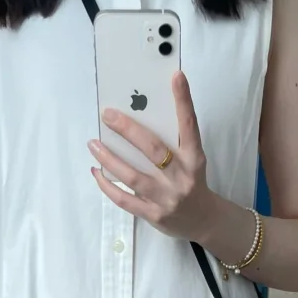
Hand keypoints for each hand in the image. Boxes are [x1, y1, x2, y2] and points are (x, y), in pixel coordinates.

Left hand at [88, 72, 215, 240]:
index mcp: (194, 159)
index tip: (176, 76)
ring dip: (109, 158)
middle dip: (128, 130)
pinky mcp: (154, 215)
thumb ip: (173, 143)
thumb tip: (140, 117)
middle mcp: (182, 177)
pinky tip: (97, 172)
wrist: (203, 221)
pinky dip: (107, 185)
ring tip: (93, 144)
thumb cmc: (192, 183)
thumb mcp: (191, 161)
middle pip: (153, 150)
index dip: (183, 101)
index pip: (189, 126)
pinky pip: (124, 199)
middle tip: (108, 115)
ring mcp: (167, 198)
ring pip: (132, 175)